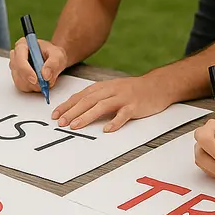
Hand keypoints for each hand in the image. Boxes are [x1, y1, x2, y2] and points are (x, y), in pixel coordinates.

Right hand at [8, 37, 68, 92]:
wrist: (54, 60)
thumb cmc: (54, 54)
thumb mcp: (58, 56)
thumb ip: (53, 64)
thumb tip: (45, 75)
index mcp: (22, 45)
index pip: (19, 59)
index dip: (26, 70)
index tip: (35, 79)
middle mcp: (16, 56)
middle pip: (18, 72)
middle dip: (32, 80)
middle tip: (44, 82)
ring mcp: (16, 67)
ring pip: (19, 81)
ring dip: (33, 85)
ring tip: (44, 81)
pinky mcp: (18, 76)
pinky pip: (22, 86)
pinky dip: (32, 88)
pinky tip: (40, 83)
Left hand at [52, 76, 171, 131]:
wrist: (158, 85)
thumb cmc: (133, 90)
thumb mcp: (113, 89)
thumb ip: (98, 97)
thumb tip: (77, 108)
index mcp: (104, 86)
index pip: (82, 95)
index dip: (68, 105)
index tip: (56, 114)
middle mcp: (112, 90)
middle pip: (88, 100)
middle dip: (72, 111)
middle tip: (60, 122)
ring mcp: (123, 98)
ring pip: (102, 106)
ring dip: (87, 116)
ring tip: (75, 126)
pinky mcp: (135, 106)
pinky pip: (124, 114)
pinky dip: (115, 122)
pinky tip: (107, 129)